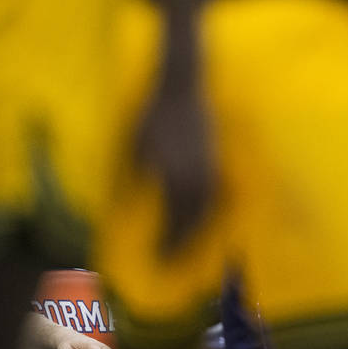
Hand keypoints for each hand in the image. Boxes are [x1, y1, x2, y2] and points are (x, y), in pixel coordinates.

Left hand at [136, 70, 215, 253]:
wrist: (184, 87)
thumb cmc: (153, 115)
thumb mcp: (136, 149)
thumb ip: (137, 179)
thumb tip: (130, 207)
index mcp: (174, 176)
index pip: (174, 219)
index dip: (167, 242)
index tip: (158, 259)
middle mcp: (196, 176)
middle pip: (193, 218)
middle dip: (182, 242)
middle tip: (172, 261)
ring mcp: (210, 167)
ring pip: (207, 207)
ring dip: (198, 228)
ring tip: (187, 244)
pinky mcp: (216, 158)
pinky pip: (215, 192)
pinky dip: (209, 210)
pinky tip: (204, 215)